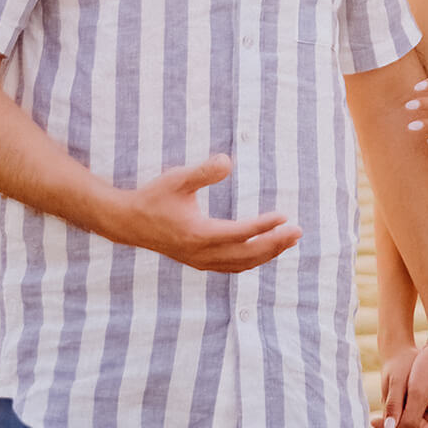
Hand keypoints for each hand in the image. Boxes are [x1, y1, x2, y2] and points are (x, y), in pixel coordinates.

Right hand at [106, 155, 301, 271]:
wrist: (128, 222)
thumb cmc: (154, 197)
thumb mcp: (177, 178)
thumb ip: (203, 171)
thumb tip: (228, 160)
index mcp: (197, 234)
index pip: (239, 234)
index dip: (264, 226)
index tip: (285, 216)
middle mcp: (201, 253)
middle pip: (246, 254)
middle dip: (274, 244)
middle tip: (298, 231)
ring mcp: (199, 261)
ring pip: (241, 264)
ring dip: (266, 254)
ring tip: (288, 241)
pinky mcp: (198, 262)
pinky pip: (231, 267)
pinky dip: (251, 260)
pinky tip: (264, 251)